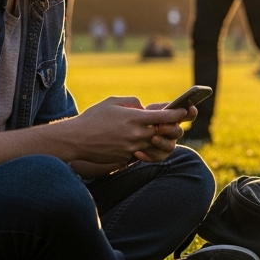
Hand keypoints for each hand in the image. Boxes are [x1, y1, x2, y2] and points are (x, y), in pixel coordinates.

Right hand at [62, 96, 189, 163]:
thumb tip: (144, 107)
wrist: (76, 140)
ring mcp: (132, 148)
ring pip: (157, 146)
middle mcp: (136, 134)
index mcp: (135, 118)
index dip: (178, 113)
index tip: (184, 111)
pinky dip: (148, 149)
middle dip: (173, 128)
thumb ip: (132, 102)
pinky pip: (144, 154)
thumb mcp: (112, 102)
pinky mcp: (127, 158)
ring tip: (160, 134)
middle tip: (174, 124)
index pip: (165, 116)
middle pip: (165, 133)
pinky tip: (145, 144)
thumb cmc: (93, 118)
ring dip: (162, 140)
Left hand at [133, 102, 194, 161]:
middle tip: (160, 126)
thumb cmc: (132, 120)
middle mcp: (171, 132)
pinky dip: (148, 155)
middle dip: (171, 129)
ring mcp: (166, 145)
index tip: (191, 108)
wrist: (121, 137)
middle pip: (178, 132)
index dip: (191, 113)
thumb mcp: (140, 111)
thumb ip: (152, 109)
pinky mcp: (156, 156)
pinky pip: (157, 157)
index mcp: (171, 119)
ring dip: (162, 142)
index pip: (186, 115)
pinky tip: (137, 152)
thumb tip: (160, 108)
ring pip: (170, 147)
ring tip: (152, 139)